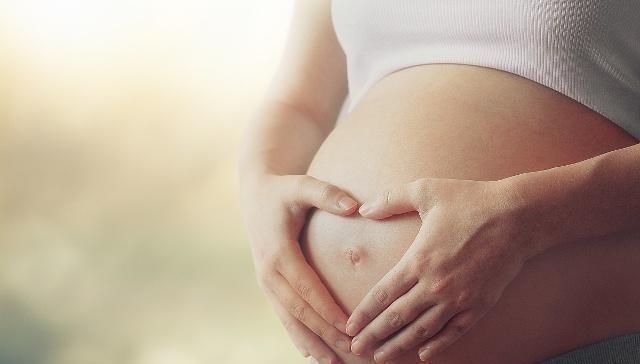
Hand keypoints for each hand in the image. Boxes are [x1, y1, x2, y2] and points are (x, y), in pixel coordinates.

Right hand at [240, 173, 358, 362]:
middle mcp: (268, 273)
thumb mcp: (301, 185)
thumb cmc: (283, 191)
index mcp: (278, 253)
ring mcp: (266, 282)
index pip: (306, 289)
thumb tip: (355, 207)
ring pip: (289, 320)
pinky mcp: (269, 286)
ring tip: (333, 363)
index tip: (349, 329)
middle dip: (325, 334)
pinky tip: (312, 353)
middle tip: (351, 353)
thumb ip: (327, 194)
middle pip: (299, 312)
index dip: (327, 311)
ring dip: (311, 342)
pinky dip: (298, 336)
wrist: (255, 196)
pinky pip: (283, 316)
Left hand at [346, 178, 531, 362]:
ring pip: (422, 330)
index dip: (364, 314)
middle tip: (356, 350)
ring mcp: (458, 298)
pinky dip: (437, 345)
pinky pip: (454, 332)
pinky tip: (423, 354)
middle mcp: (435, 285)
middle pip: (397, 318)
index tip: (349, 327)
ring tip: (381, 357)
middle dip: (374, 336)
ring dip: (399, 346)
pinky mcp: (480, 305)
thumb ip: (391, 199)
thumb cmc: (471, 200)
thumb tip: (363, 208)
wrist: (519, 216)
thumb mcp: (426, 190)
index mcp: (418, 260)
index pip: (382, 295)